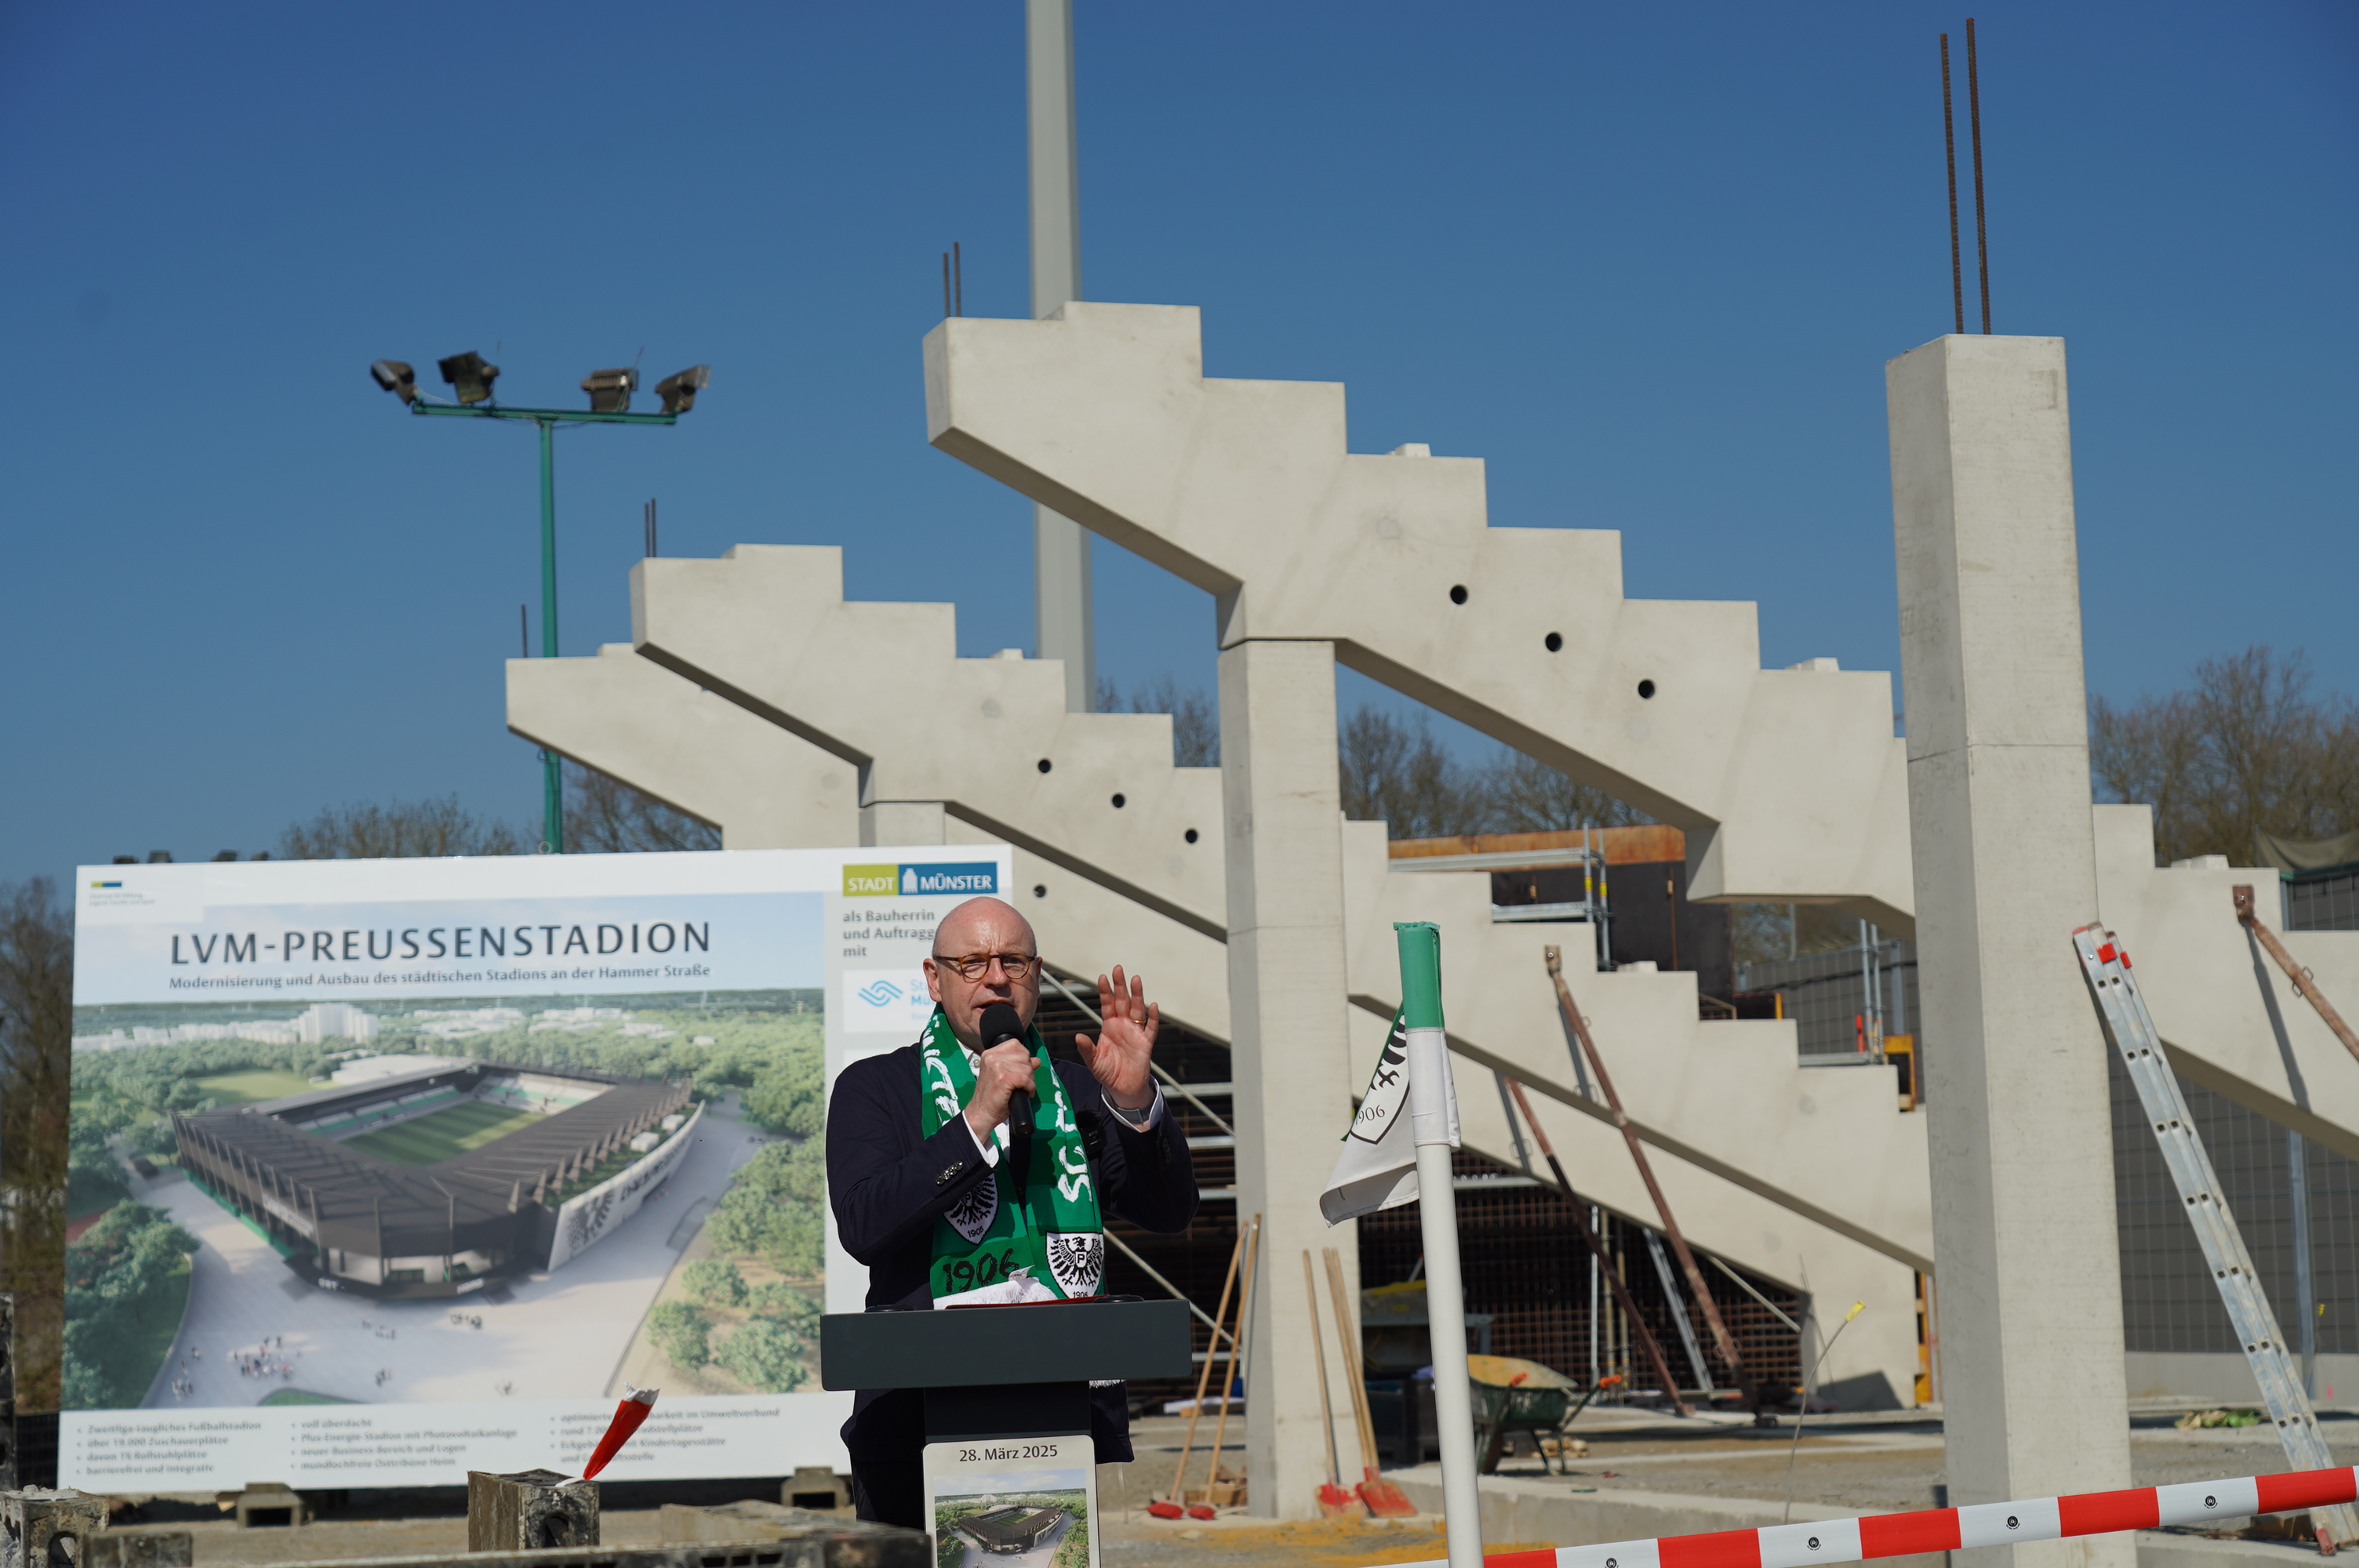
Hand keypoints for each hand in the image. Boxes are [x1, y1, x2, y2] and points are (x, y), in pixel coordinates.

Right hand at [963, 1041, 1036, 1143]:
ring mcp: (997, 1067)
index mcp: (989, 1054)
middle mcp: (992, 1057)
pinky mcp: (1003, 1078)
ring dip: (1030, 1080)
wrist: (981, 1113)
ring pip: (1027, 1068)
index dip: (1024, 1056)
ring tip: (1023, 1089)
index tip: (1022, 1069)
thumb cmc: (992, 1097)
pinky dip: (1030, 1087)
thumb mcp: (1003, 1075)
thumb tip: (1036, 1060)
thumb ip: (1018, 1065)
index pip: (1015, 1044)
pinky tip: (1025, 1093)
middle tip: (1024, 1083)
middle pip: (1024, 1056)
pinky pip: (1026, 1079)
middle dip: (1029, 1070)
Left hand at [1075, 965, 1158, 1108]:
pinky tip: (1153, 1006)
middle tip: (1118, 969)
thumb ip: (1087, 1049)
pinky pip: (1151, 1028)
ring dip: (1137, 995)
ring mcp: (1135, 1032)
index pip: (1107, 1004)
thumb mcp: (1093, 1061)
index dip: (1105, 992)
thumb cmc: (1107, 1072)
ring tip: (1136, 979)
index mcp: (1109, 1026)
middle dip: (1120, 986)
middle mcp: (1123, 1025)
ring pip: (1137, 1010)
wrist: (1123, 1087)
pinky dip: (1153, 1018)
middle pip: (1122, 1001)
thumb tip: (1078, 1037)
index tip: (1102, 977)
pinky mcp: (1146, 1043)